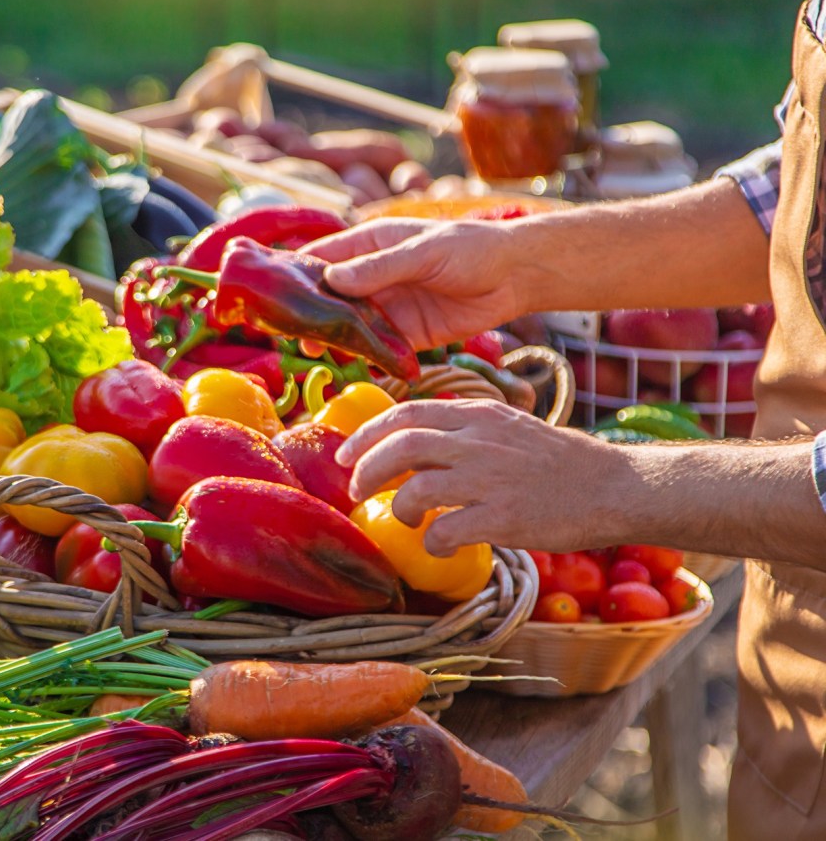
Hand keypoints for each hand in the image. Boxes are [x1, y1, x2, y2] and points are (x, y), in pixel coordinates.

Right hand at [300, 217, 524, 348]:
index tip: (275, 292)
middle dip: (311, 314)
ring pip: (350, 326)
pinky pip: (379, 348)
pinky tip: (353, 366)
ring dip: (335, 340)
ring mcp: (388, 307)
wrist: (515, 276)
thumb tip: (333, 279)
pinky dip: (366, 357)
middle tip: (293, 333)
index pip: (322, 258)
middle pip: (330, 298)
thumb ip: (380, 267)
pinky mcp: (406, 334)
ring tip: (316, 353)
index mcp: (370, 245)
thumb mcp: (423, 252)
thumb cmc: (471, 247)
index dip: (297, 274)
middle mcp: (372, 277)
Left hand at [336, 399, 628, 554]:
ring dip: (400, 510)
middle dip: (366, 471)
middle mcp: (480, 440)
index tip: (345, 455)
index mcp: (479, 414)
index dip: (367, 434)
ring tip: (408, 520)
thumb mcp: (507, 428)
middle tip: (357, 492)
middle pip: (400, 447)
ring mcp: (491, 478)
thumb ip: (463, 430)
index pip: (407, 412)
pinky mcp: (505, 517)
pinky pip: (446, 531)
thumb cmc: (559, 462)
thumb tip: (412, 446)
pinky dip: (432, 543)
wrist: (614, 486)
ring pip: (417, 489)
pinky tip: (440, 548)